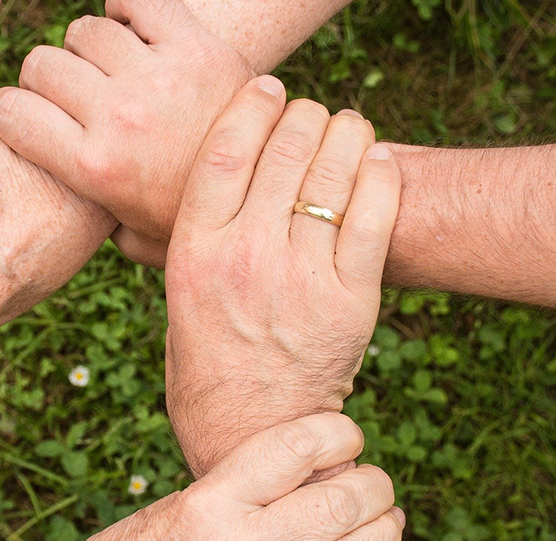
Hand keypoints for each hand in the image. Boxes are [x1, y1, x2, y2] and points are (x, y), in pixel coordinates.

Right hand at [0, 0, 252, 266]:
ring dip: (88, 48)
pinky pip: (136, 0)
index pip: (8, 111)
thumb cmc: (192, 220)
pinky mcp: (196, 47)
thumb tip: (57, 210)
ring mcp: (158, 78)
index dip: (6, 112)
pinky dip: (127, 9)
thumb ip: (89, 220)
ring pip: (84, 31)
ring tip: (109, 71)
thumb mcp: (131, 239)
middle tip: (71, 99)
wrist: (270, 193)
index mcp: (93, 168)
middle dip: (45, 81)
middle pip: (41, 65)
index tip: (21, 118)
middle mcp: (119, 117)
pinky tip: (133, 32)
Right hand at [53, 413, 401, 540]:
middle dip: (374, 485)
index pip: (295, 448)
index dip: (338, 432)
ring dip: (384, 534)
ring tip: (387, 520)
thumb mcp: (172, 505)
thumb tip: (300, 468)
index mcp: (208, 502)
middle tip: (375, 482)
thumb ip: (233, 489)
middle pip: (338, 503)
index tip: (346, 435)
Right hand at [164, 77, 400, 475]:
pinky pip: (375, 213)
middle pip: (284, 148)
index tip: (267, 89)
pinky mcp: (351, 300)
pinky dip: (381, 174)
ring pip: (333, 170)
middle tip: (311, 116)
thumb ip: (183, 247)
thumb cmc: (206, 369)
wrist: (252, 437)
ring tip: (347, 129)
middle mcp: (245, 257)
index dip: (251, 105)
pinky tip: (376, 162)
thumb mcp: (175, 303)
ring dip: (346, 134)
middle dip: (303, 116)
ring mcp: (301, 278)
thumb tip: (181, 195)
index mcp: (193, 254)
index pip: (224, 150)